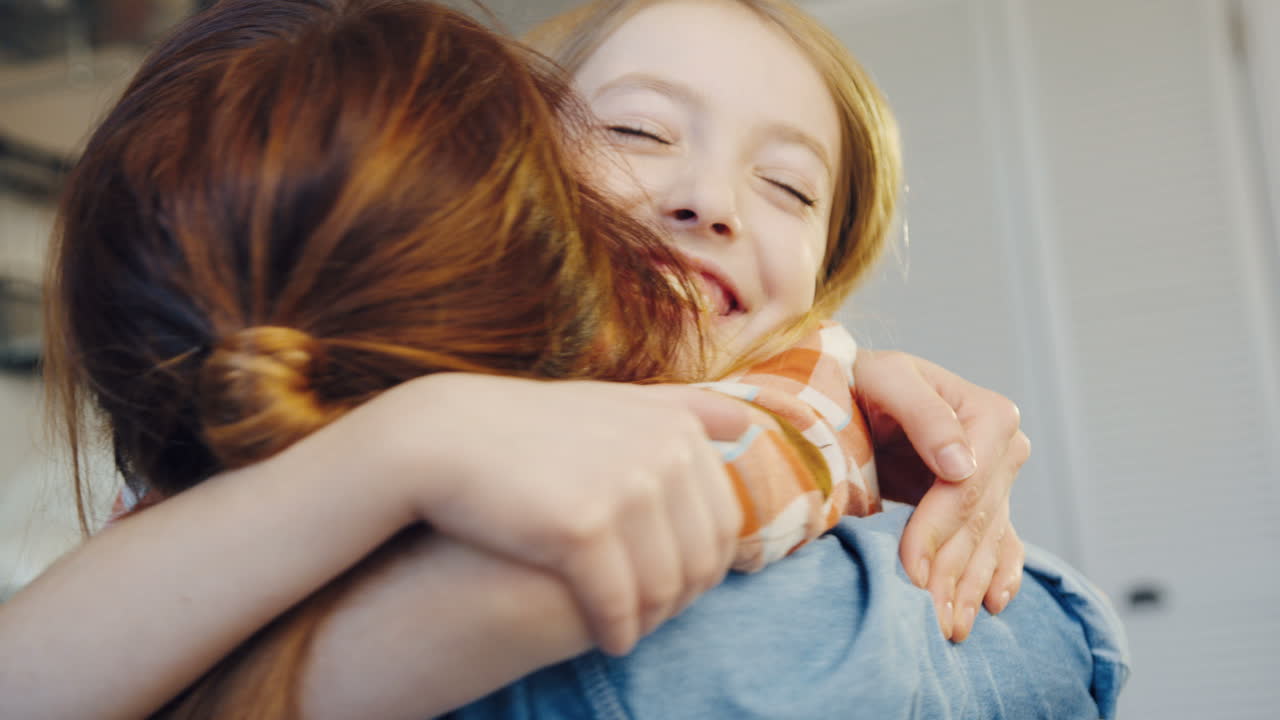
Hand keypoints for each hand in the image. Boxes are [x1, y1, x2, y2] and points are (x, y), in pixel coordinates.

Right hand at [377, 374, 747, 655]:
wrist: (442, 438)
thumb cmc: (529, 426)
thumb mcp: (610, 401)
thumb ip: (679, 408)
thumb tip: (744, 424)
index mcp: (675, 428)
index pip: (723, 521)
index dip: (705, 565)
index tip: (680, 587)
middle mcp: (662, 453)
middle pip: (700, 557)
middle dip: (683, 598)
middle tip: (656, 619)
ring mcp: (625, 489)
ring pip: (664, 586)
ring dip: (652, 620)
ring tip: (632, 631)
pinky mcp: (583, 528)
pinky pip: (619, 602)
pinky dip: (620, 631)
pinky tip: (610, 641)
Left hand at [853, 350, 1027, 641]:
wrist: (856, 390)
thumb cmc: (864, 379)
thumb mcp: (886, 378)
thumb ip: (924, 413)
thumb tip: (960, 465)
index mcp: (988, 415)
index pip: (966, 488)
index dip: (937, 531)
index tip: (909, 570)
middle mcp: (1003, 449)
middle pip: (977, 522)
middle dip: (950, 573)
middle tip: (926, 622)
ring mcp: (997, 480)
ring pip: (988, 543)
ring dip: (969, 589)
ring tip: (948, 630)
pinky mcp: (985, 504)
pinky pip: (1001, 546)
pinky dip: (995, 579)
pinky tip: (989, 607)